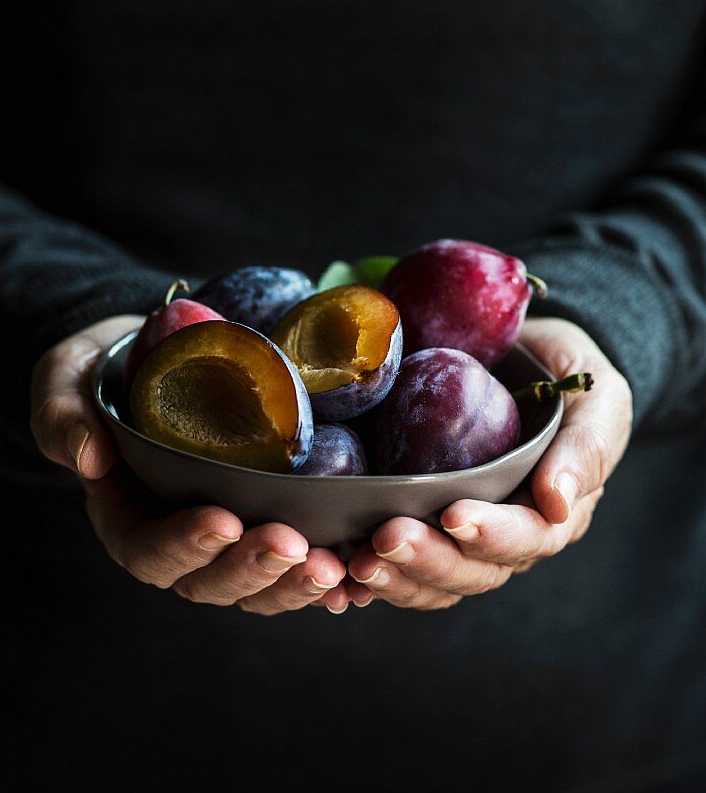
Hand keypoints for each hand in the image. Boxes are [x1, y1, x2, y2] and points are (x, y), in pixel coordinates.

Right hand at [30, 316, 349, 614]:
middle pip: (211, 579)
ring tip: (333, 567)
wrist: (151, 361)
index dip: (185, 544)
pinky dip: (325, 577)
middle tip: (293, 546)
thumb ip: (65, 417)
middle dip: (253, 567)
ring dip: (295, 582)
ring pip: (258, 584)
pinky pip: (294, 563)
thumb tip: (90, 456)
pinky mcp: (266, 520)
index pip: (150, 549)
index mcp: (126, 518)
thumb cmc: (102, 376)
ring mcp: (226, 538)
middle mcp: (178, 541)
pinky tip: (359, 577)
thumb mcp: (65, 383)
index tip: (222, 520)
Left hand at [347, 318, 632, 609]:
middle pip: (473, 570)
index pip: (529, 537)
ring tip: (354, 563)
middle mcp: (507, 534)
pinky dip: (368, 575)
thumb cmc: (568, 376)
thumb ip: (587, 445)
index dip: (493, 533)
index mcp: (554, 511)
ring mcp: (461, 535)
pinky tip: (337, 571)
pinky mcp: (422, 523)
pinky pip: (399, 566)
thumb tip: (559, 500)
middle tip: (386, 538)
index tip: (455, 515)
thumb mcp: (597, 398)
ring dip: (394, 576)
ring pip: (432, 579)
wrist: (522, 356)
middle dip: (429, 559)